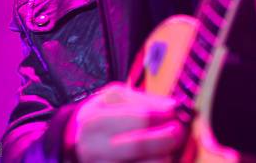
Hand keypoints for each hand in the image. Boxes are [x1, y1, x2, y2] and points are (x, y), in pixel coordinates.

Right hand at [65, 82, 185, 162]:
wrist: (75, 144)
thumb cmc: (99, 116)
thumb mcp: (113, 98)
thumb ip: (142, 100)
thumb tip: (172, 106)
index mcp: (95, 121)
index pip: (138, 119)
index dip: (162, 115)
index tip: (176, 111)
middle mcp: (95, 149)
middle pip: (140, 146)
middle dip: (167, 138)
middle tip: (180, 131)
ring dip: (165, 157)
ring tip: (171, 147)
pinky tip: (160, 157)